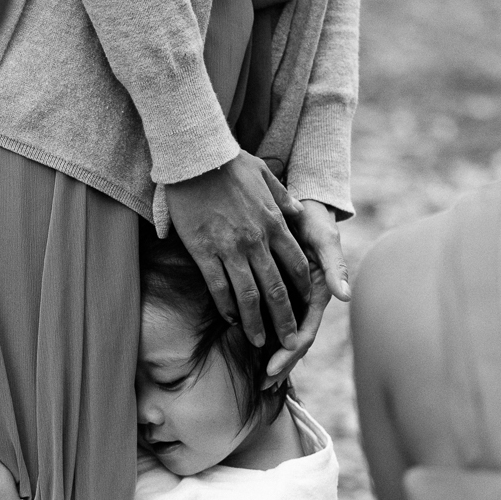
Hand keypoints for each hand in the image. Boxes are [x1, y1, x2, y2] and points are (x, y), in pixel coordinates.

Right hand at [166, 153, 312, 349]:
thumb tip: (297, 213)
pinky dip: (226, 307)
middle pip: (276, 289)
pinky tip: (230, 320)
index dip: (303, 289)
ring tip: (259, 342)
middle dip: (285, 320)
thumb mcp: (265, 175)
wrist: (195, 157)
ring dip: (256, 323)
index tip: (305, 305)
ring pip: (249, 296)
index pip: (296, 265)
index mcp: (274, 223)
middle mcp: (256, 241)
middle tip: (291, 341)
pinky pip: (218, 287)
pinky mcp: (204, 252)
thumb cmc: (229, 162)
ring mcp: (230, 249)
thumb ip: (283, 199)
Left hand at [263, 200, 353, 383]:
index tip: (270, 369)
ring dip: (275, 359)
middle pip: (296, 343)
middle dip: (281, 365)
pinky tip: (255, 355)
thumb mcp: (325, 239)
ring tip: (261, 382)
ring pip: (286, 337)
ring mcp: (297, 301)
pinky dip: (267, 340)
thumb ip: (335, 266)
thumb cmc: (315, 221)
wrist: (301, 206)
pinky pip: (275, 323)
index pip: (304, 333)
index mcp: (319, 295)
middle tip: (262, 385)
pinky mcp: (283, 295)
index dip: (288, 353)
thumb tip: (345, 297)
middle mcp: (308, 303)